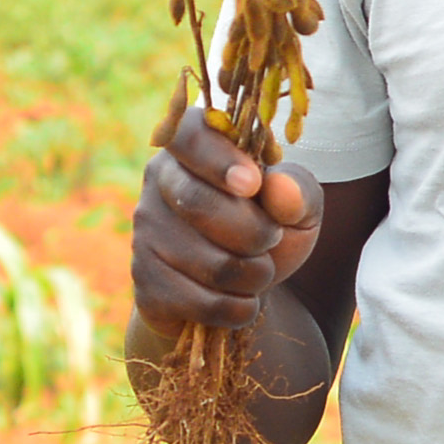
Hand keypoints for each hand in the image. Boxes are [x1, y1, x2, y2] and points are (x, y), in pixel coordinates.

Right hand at [129, 105, 321, 342]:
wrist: (237, 287)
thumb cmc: (267, 229)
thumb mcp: (298, 206)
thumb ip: (299, 190)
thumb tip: (280, 189)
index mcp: (192, 148)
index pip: (187, 135)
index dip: (219, 159)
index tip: (253, 184)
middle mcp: (158, 184)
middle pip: (198, 204)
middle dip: (254, 232)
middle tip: (272, 239)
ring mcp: (144, 235)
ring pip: (206, 261)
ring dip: (253, 275)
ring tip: (260, 271)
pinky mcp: (145, 283)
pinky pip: (199, 302)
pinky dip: (237, 308)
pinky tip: (242, 300)